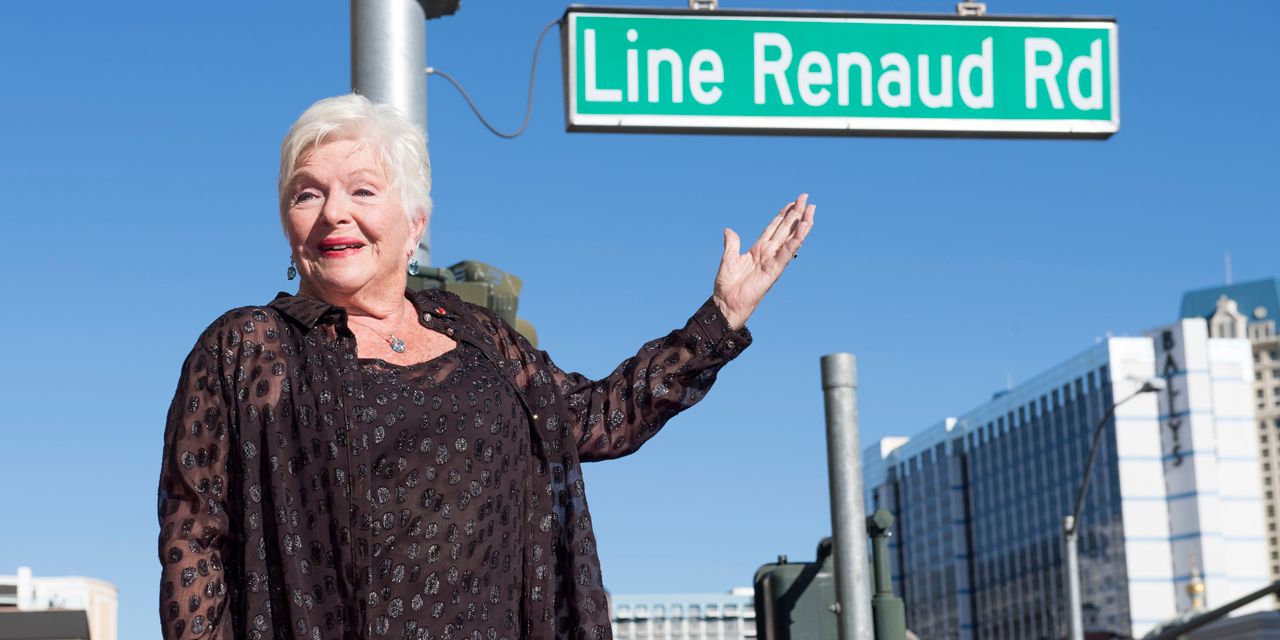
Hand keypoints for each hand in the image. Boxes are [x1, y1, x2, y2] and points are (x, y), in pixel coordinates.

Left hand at [713, 193, 815, 329]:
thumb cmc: (728, 285)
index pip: (774, 228)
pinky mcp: (775, 270)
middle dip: (796, 213)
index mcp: (758, 249)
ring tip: (811, 209)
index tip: (792, 202)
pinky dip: (796, 240)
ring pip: (791, 238)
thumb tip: (729, 230)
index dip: (783, 215)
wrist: (726, 304)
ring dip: (802, 224)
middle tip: (806, 197)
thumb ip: (732, 243)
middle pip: (785, 229)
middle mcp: (769, 253)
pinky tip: (804, 228)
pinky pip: (787, 252)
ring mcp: (773, 261)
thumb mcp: (728, 259)